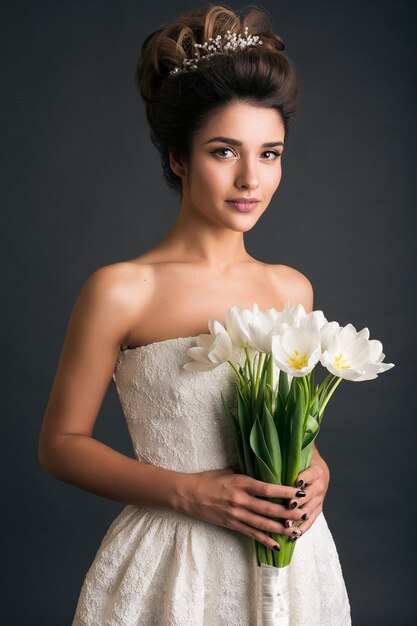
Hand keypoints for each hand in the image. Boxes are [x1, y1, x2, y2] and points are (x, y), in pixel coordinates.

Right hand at [179, 468, 309, 550]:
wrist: (188, 494)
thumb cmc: (209, 479)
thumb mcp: (229, 471)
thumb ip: (247, 476)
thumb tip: (265, 475)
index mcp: (241, 483)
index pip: (267, 489)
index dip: (285, 492)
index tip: (300, 493)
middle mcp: (240, 499)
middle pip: (269, 508)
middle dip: (288, 512)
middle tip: (304, 514)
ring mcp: (236, 514)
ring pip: (262, 524)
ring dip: (280, 528)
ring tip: (295, 531)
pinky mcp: (231, 524)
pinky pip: (251, 533)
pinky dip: (264, 540)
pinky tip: (276, 545)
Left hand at [284, 452, 329, 539]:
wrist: (317, 470)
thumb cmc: (302, 463)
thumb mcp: (298, 460)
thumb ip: (288, 462)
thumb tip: (269, 460)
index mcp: (316, 470)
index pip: (310, 474)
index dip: (304, 478)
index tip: (297, 481)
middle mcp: (320, 485)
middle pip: (310, 494)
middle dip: (299, 501)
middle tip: (289, 506)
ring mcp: (320, 498)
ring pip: (311, 509)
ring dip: (299, 517)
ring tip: (287, 524)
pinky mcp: (318, 508)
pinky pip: (312, 520)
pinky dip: (303, 527)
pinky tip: (294, 535)